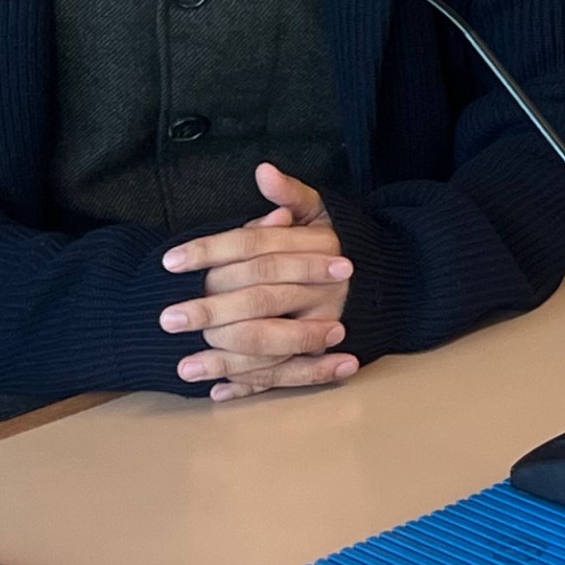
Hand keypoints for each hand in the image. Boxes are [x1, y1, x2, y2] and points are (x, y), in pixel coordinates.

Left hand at [159, 163, 355, 398]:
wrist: (397, 279)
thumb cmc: (342, 244)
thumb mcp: (324, 212)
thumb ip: (293, 195)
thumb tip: (264, 171)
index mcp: (317, 247)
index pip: (255, 248)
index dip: (211, 251)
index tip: (170, 261)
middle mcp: (323, 287)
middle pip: (259, 299)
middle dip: (211, 311)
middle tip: (168, 319)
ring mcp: (326, 324)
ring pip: (273, 343)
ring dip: (227, 359)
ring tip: (185, 367)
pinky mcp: (326, 353)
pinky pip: (288, 373)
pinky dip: (254, 385)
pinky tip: (219, 392)